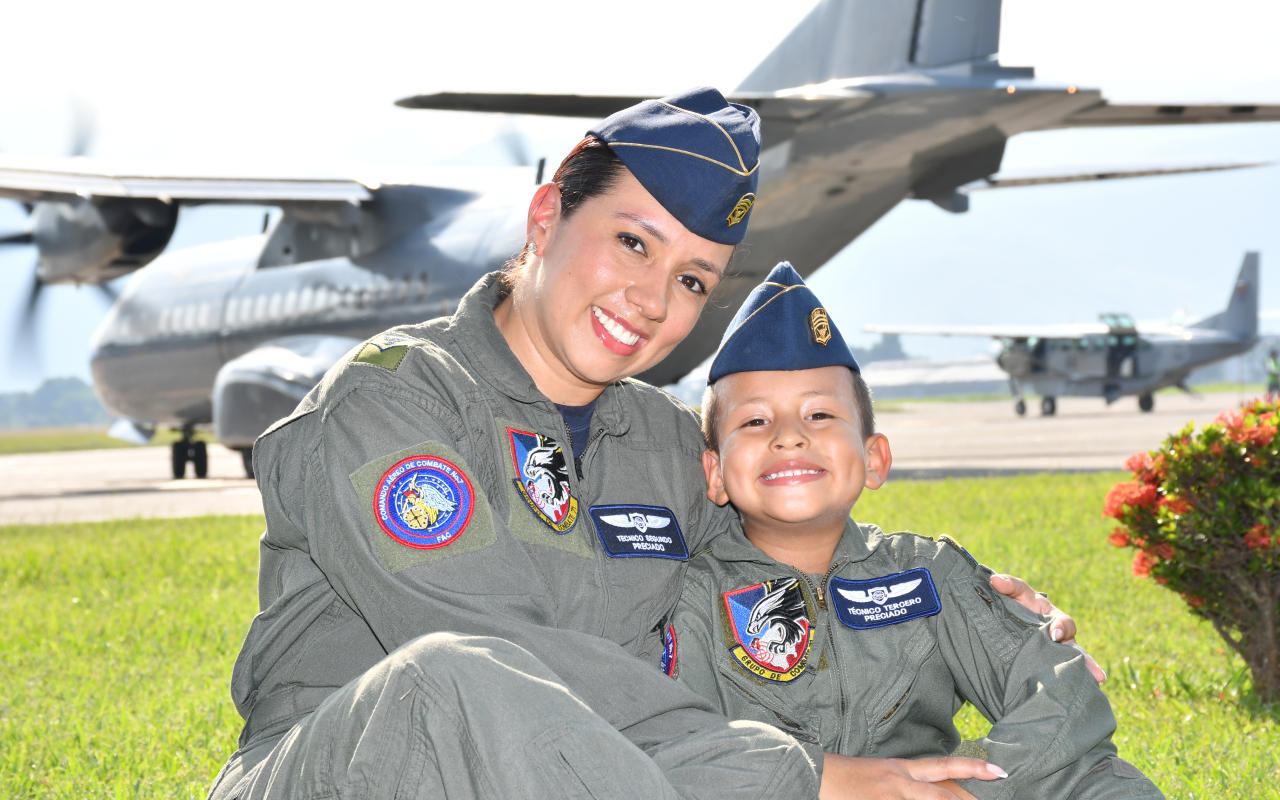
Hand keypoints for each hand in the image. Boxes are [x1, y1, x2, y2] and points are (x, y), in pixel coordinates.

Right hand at [818, 754, 1004, 799]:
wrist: (815, 775)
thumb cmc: (843, 776)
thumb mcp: (877, 774)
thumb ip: (903, 783)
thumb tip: (926, 789)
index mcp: (901, 769)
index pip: (944, 766)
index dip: (973, 768)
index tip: (999, 771)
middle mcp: (901, 782)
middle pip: (945, 793)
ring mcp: (891, 797)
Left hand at [989, 574, 1105, 683]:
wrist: (996, 619)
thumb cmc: (1011, 600)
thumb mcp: (1012, 591)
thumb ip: (1008, 585)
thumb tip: (995, 580)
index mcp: (1052, 618)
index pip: (1065, 623)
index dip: (1062, 628)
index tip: (1054, 635)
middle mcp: (1056, 638)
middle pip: (1075, 650)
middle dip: (1087, 662)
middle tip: (1098, 676)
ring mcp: (1049, 654)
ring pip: (1068, 666)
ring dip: (1079, 677)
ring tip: (1092, 691)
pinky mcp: (1038, 668)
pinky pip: (1052, 678)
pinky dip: (1060, 687)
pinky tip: (1066, 700)